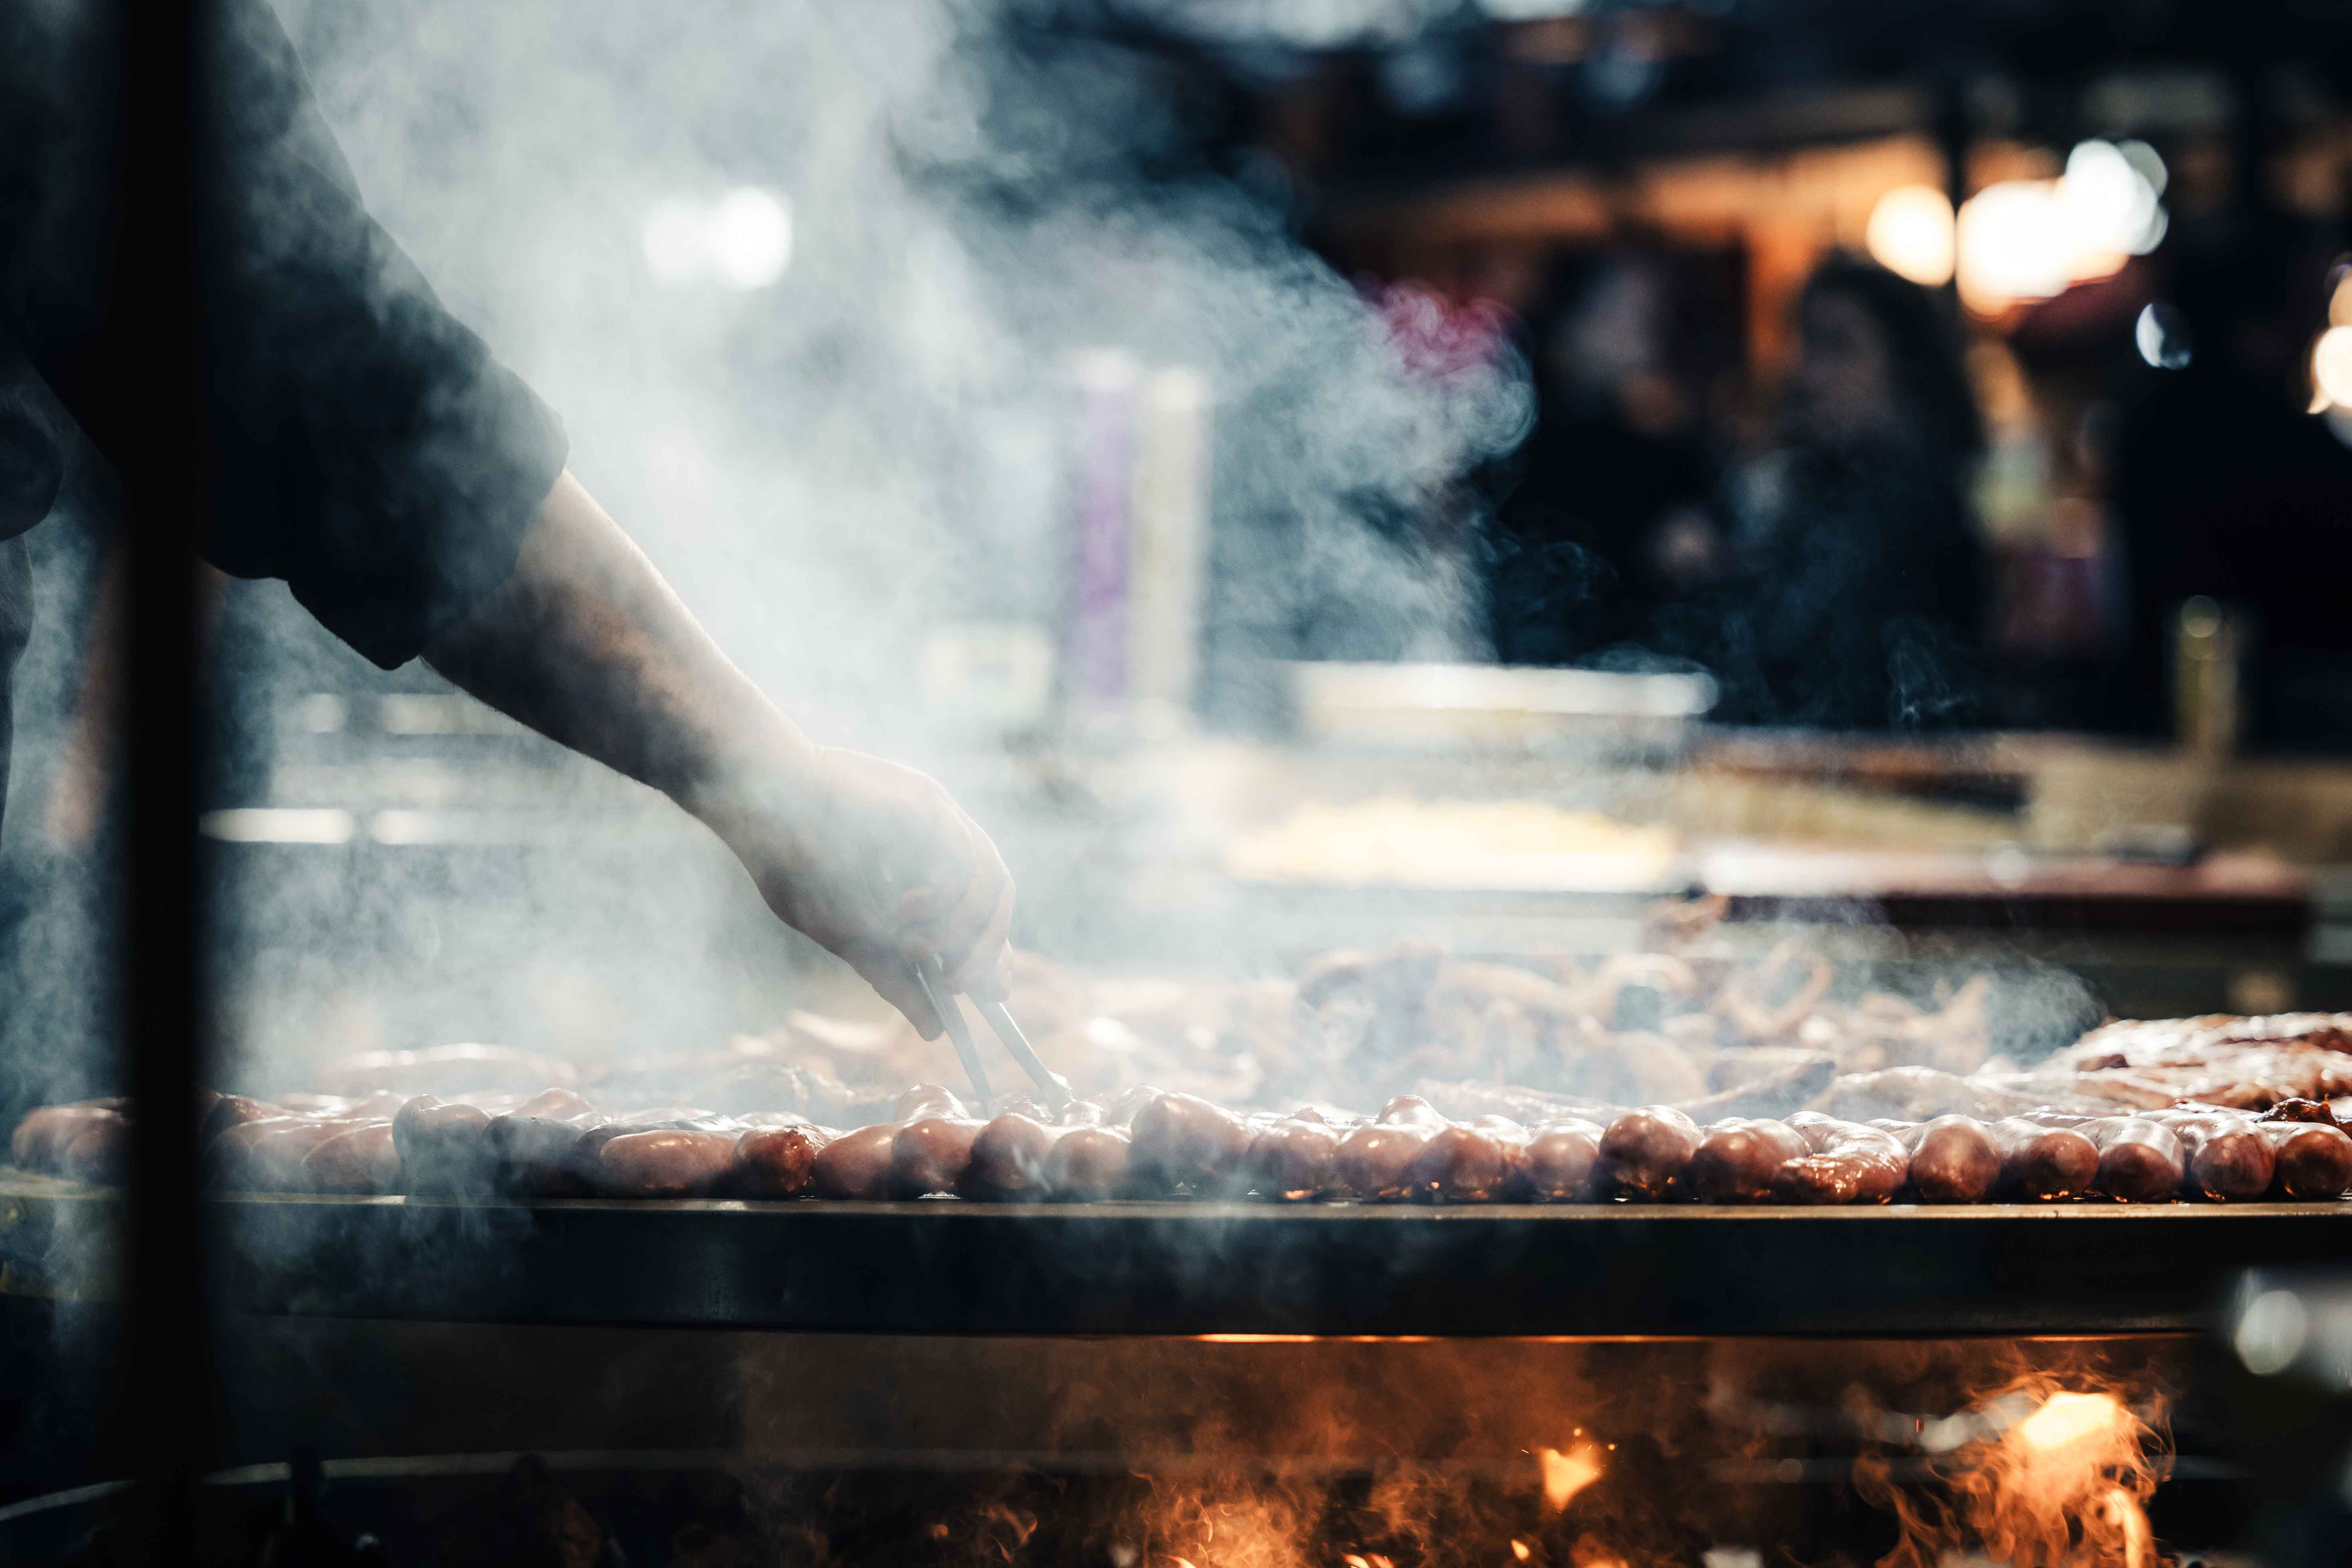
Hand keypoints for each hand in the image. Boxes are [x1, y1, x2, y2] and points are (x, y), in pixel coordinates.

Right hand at [702, 743, 1013, 1037]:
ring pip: (991, 879)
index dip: (993, 952)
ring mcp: (937, 814)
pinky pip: (965, 855)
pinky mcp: (924, 799)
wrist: (754, 797)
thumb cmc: (790, 860)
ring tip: (919, 954)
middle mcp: (942, 836)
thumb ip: (892, 973)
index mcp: (926, 863)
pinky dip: (945, 898)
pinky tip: (903, 911)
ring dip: (965, 930)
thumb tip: (935, 1028)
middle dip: (986, 950)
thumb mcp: (847, 933)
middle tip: (960, 986)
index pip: (983, 911)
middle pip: (998, 897)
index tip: (991, 994)